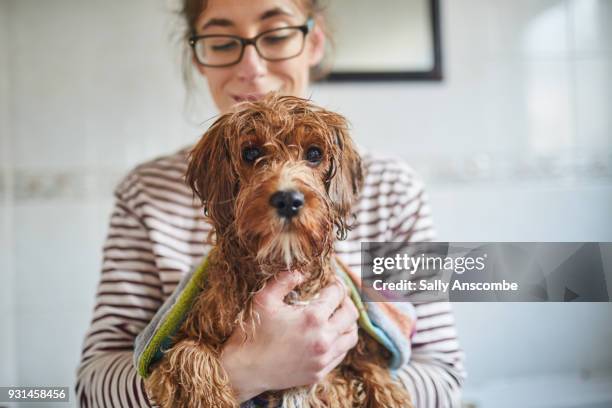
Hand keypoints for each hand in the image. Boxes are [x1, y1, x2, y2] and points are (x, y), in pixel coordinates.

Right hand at [220, 270, 359, 402]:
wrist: (246, 369)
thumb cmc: (253, 332)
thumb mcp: (264, 299)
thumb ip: (284, 281)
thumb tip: (300, 272)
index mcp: (312, 318)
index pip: (338, 294)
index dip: (336, 284)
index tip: (331, 282)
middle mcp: (323, 339)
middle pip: (351, 314)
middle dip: (346, 301)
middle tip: (338, 297)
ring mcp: (323, 359)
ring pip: (351, 336)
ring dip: (348, 323)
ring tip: (338, 316)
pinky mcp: (319, 373)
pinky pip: (341, 354)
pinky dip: (340, 342)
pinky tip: (330, 335)